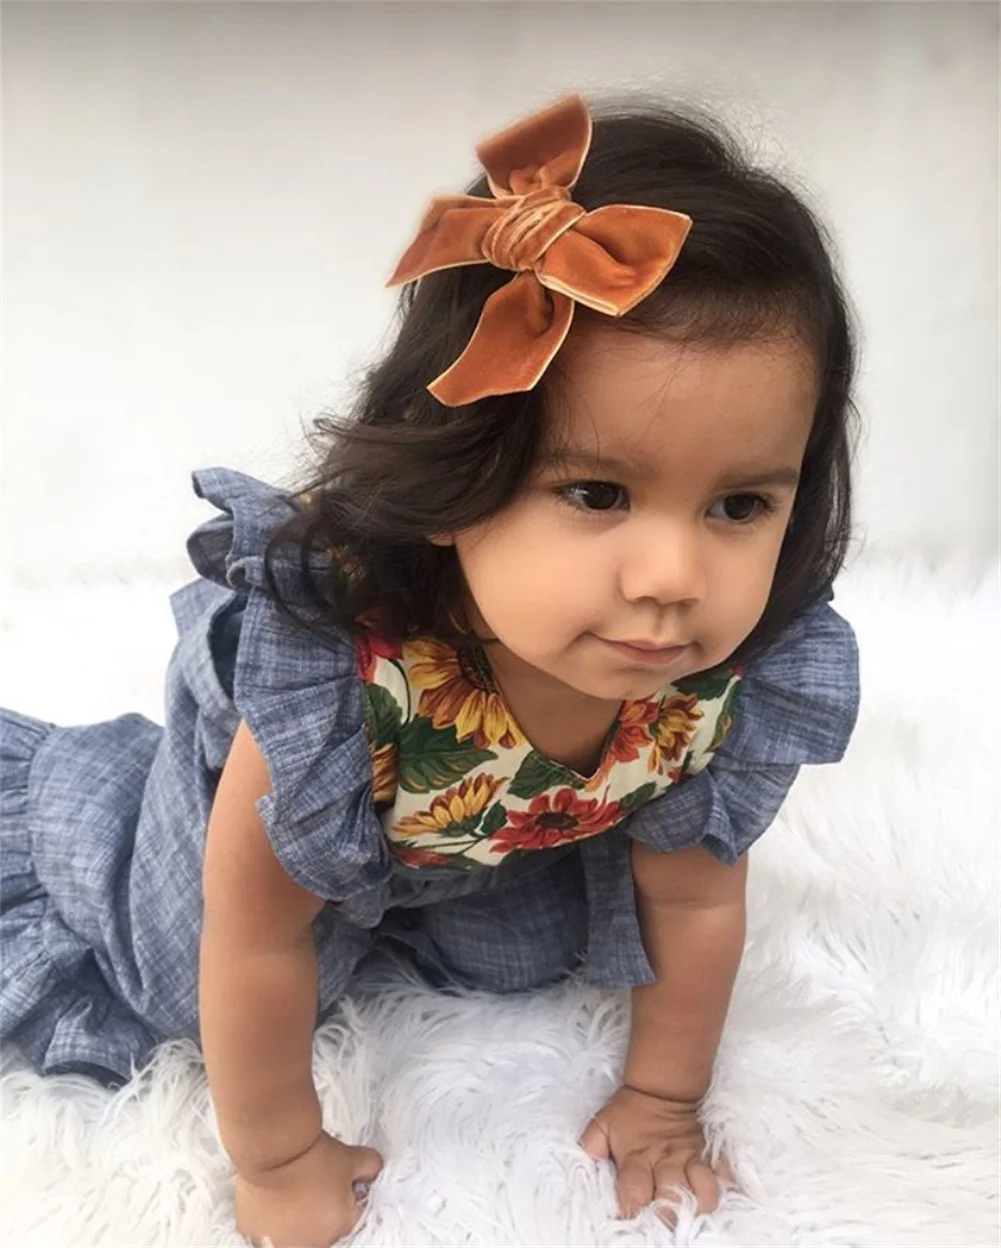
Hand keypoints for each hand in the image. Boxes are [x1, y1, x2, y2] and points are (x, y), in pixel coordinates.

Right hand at [236, 1131, 382, 1246]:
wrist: (273, 1149)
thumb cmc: (313, 1156)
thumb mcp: (353, 1156)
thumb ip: (370, 1167)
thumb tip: (373, 1171)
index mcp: (338, 1229)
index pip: (347, 1213)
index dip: (342, 1191)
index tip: (332, 1176)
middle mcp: (310, 1244)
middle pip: (320, 1225)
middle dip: (319, 1206)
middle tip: (311, 1178)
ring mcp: (278, 1243)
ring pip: (292, 1231)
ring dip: (293, 1215)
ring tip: (290, 1185)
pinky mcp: (253, 1234)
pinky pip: (265, 1228)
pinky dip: (269, 1214)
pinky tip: (271, 1193)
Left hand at [579, 1085, 733, 1222]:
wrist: (660, 1089)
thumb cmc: (628, 1113)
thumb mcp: (602, 1125)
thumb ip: (590, 1147)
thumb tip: (585, 1166)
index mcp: (636, 1157)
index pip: (633, 1190)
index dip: (631, 1208)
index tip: (630, 1218)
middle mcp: (665, 1161)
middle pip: (672, 1197)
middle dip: (670, 1216)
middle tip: (665, 1227)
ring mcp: (689, 1159)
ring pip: (704, 1190)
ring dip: (700, 1206)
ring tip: (693, 1216)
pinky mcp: (707, 1155)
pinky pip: (723, 1173)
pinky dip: (723, 1188)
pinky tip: (715, 1198)